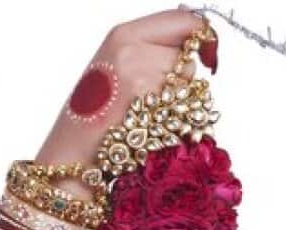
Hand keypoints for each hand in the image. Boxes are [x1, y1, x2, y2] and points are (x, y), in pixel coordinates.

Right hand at [33, 8, 216, 193]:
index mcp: (123, 36)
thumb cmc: (95, 110)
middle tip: (148, 95)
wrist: (78, 152)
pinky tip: (154, 126)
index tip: (207, 49)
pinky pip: (190, 111)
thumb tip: (193, 26)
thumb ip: (153, 43)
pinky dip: (180, 119)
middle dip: (178, 75)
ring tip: (146, 112)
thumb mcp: (116, 60)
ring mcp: (147, 85)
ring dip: (179, 98)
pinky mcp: (159, 115)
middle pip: (187, 58)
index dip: (201, 35)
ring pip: (190, 85)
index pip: (182, 21)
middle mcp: (135, 56)